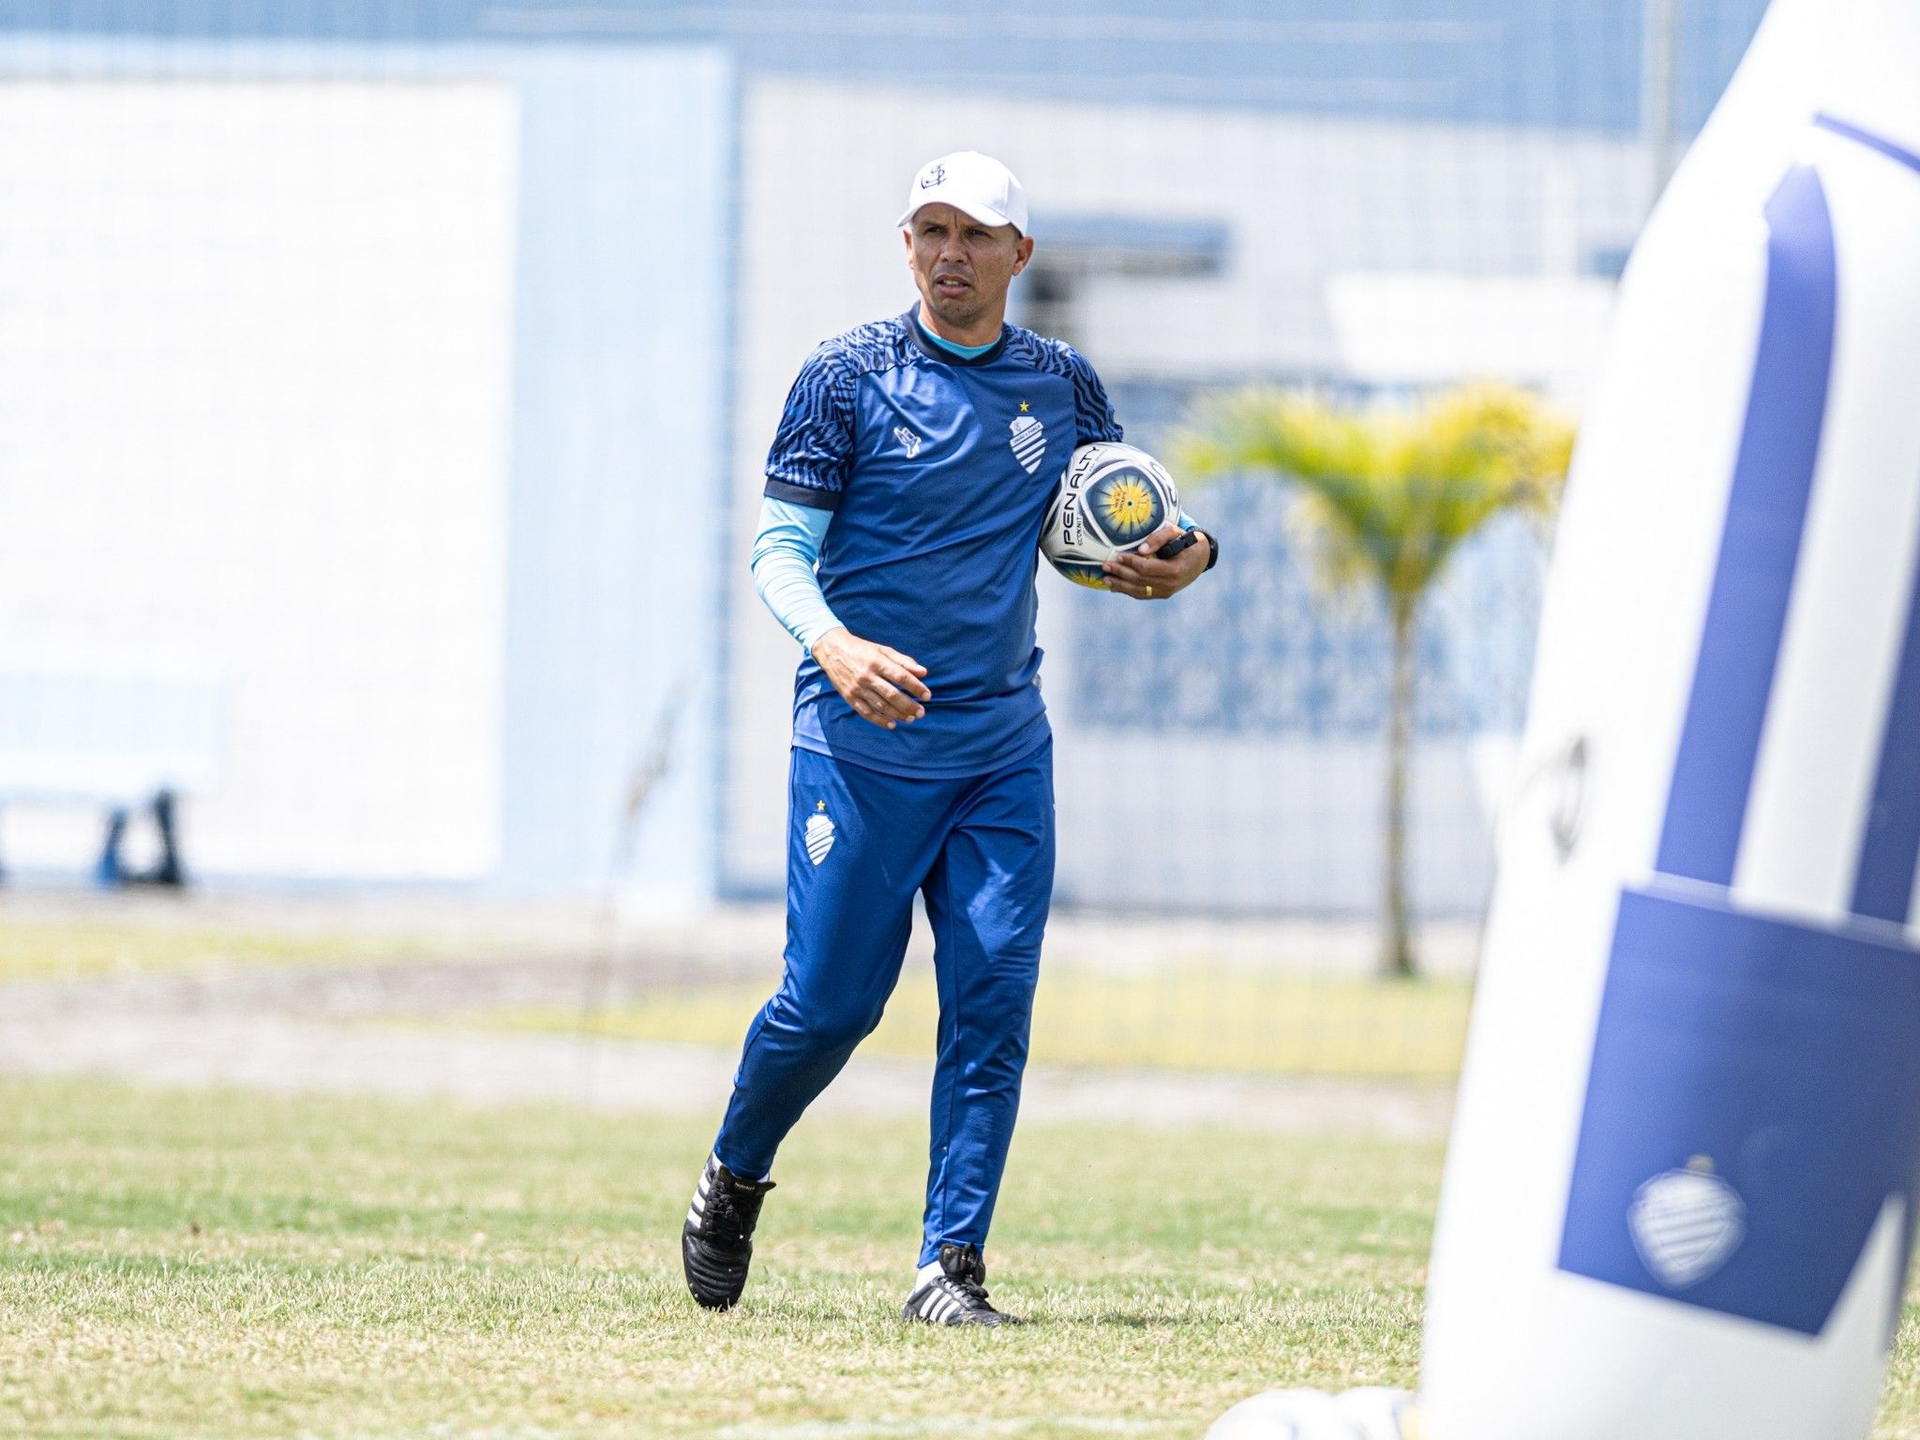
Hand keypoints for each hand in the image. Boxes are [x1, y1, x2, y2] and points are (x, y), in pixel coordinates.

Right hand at [811, 628, 931, 729]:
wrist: (832, 650)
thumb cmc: (862, 649)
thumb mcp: (883, 650)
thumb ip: (903, 661)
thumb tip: (923, 672)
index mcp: (877, 662)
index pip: (901, 677)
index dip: (916, 687)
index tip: (927, 696)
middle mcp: (867, 676)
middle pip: (892, 694)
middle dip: (909, 705)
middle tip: (921, 712)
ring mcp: (857, 688)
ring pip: (880, 705)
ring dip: (897, 714)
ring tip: (910, 718)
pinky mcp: (849, 697)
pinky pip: (866, 712)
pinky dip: (879, 720)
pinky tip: (892, 725)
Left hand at [1102, 523, 1210, 600]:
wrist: (1200, 558)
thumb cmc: (1185, 541)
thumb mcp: (1175, 533)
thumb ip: (1159, 538)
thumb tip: (1141, 550)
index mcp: (1175, 569)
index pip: (1147, 568)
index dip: (1131, 562)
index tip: (1118, 555)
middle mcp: (1170, 584)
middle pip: (1140, 580)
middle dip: (1121, 573)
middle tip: (1105, 565)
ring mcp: (1167, 592)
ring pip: (1139, 591)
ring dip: (1120, 585)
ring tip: (1105, 579)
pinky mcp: (1162, 594)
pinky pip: (1142, 595)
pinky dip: (1127, 591)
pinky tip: (1115, 587)